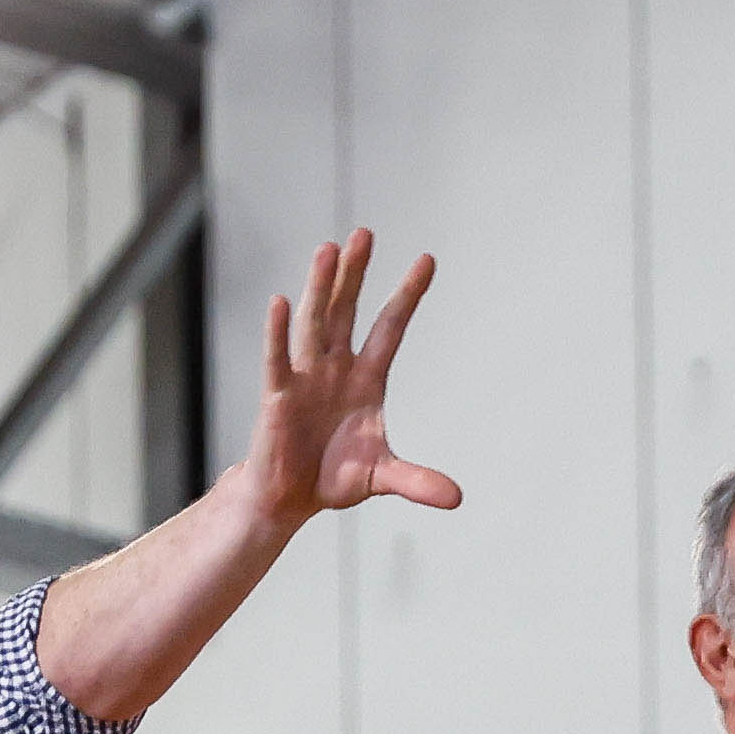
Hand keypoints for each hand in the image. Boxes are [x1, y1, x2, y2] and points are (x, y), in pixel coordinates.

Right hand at [246, 231, 461, 528]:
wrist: (288, 500)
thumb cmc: (333, 478)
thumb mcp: (382, 478)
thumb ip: (417, 481)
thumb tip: (457, 498)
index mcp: (366, 379)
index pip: (389, 327)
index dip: (407, 295)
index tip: (427, 260)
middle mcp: (335, 369)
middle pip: (347, 311)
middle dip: (355, 274)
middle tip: (365, 233)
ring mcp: (305, 378)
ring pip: (314, 324)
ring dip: (321, 288)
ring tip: (328, 250)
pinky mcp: (277, 396)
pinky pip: (278, 359)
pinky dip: (277, 332)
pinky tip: (280, 302)